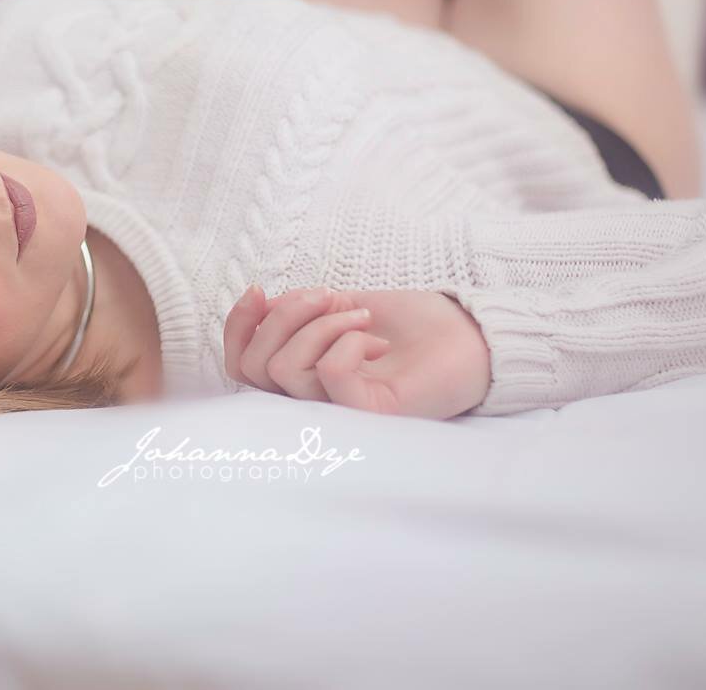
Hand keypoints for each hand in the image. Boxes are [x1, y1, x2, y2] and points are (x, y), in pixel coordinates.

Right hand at [222, 285, 489, 418]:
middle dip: (285, 315)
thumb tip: (260, 306)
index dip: (237, 326)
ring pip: (285, 367)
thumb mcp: (338, 306)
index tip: (259, 289)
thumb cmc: (409, 324)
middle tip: (331, 296)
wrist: (468, 335)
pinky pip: (327, 373)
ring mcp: (339, 413)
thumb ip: (296, 312)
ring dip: (323, 323)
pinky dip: (347, 340)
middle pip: (255, 365)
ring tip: (363, 317)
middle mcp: (314, 401)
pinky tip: (376, 339)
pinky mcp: (368, 414)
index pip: (241, 365)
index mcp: (303, 376)